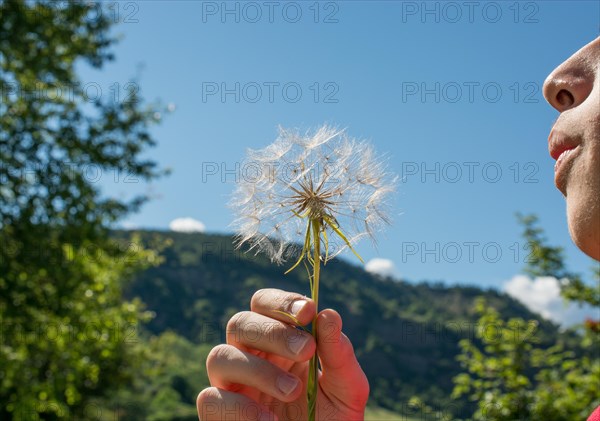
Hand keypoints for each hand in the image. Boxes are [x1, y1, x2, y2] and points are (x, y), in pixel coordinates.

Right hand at [197, 288, 368, 419]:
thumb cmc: (333, 420)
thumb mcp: (347, 388)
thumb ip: (340, 354)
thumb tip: (328, 315)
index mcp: (278, 341)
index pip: (264, 304)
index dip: (280, 302)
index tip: (308, 311)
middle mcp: (250, 357)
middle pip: (239, 323)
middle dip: (273, 332)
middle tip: (307, 350)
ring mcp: (232, 386)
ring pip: (219, 356)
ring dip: (258, 370)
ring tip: (293, 391)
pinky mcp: (220, 415)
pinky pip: (210, 399)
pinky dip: (240, 408)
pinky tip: (269, 420)